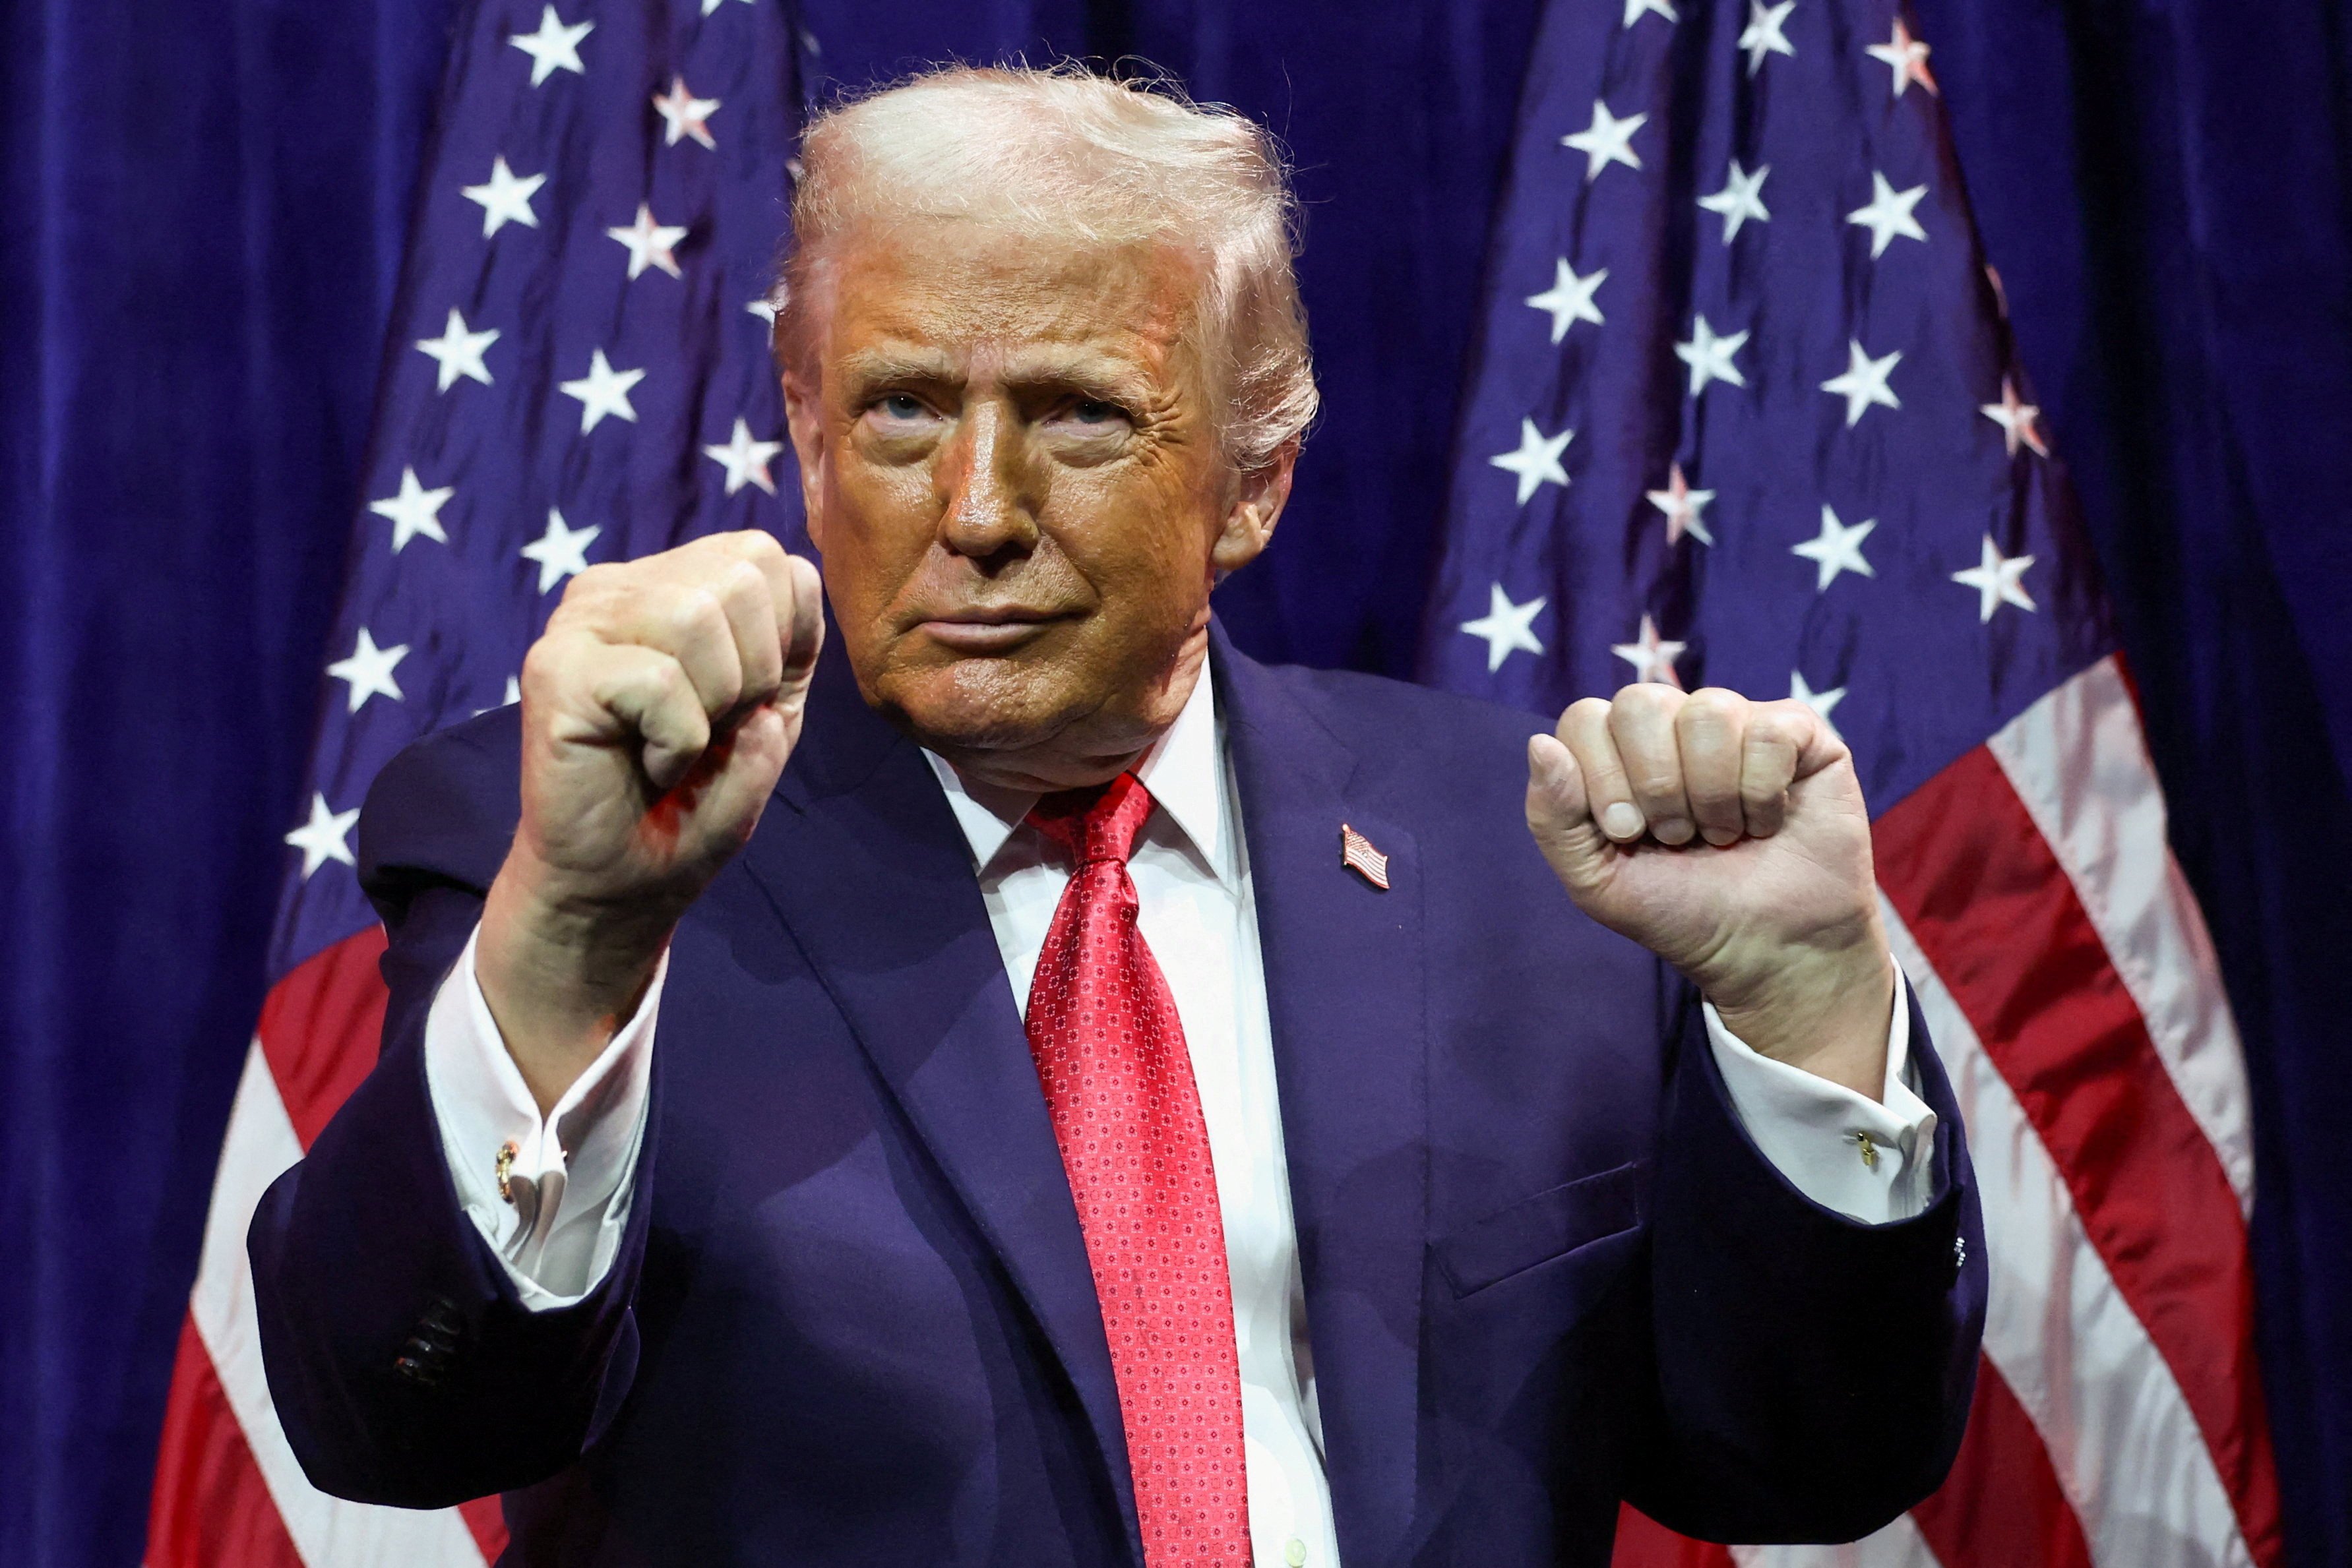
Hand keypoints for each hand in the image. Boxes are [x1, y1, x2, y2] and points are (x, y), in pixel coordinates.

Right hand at [478, 531, 824, 1110]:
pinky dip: (675, 742)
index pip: (770, 558)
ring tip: (674, 747)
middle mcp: (624, 587)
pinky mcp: (554, 667)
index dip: (787, 641)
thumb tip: (786, 583)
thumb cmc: (691, 806)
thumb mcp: (769, 721)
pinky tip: (645, 765)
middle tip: (708, 731)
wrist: (624, 884)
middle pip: (742, 575)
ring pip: (697, 616)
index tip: (744, 706)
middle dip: (753, 673)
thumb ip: (790, 648)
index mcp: (676, 585)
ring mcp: (581, 622)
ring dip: (711, 706)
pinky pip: (659, 681)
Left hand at [1525, 685, 1893, 1096]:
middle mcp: (1674, 724)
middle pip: (1640, 702)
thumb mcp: (1596, 880)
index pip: (1585, 719)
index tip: (1628, 834)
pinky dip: (1762, 792)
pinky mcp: (1799, 732)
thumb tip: (1540, 744)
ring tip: (1724, 835)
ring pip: (1708, 711)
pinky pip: (1770, 730)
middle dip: (1655, 785)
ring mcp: (1738, 721)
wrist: (1765, 950)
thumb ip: (1552, 817)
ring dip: (1711, 794)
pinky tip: (1766, 822)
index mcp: (1618, 750)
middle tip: (1678, 836)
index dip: (1602, 778)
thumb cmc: (1680, 911)